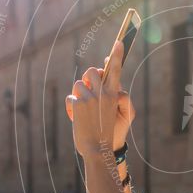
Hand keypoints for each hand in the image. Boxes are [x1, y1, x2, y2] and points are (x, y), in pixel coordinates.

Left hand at [65, 41, 135, 156]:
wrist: (98, 150)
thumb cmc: (110, 132)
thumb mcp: (122, 114)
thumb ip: (118, 96)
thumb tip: (111, 82)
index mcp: (115, 94)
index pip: (116, 70)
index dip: (117, 55)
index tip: (119, 42)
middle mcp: (102, 94)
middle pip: (91, 71)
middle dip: (89, 78)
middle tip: (90, 90)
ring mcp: (89, 98)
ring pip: (78, 85)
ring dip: (79, 95)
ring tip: (84, 111)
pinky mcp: (77, 105)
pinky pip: (71, 98)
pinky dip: (72, 108)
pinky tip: (77, 119)